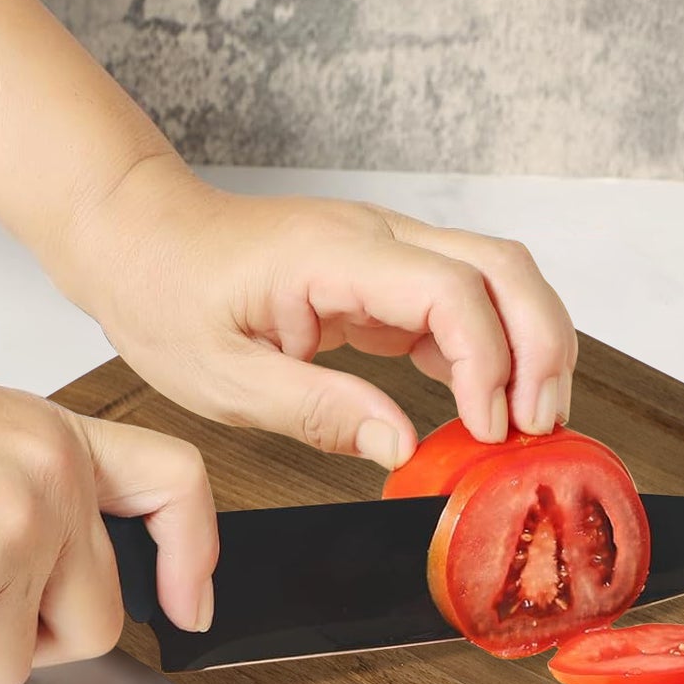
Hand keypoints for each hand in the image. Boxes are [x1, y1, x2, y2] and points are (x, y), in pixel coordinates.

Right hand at [0, 313, 217, 683]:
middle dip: (31, 641)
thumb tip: (47, 576)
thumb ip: (33, 493)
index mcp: (64, 446)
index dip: (192, 554)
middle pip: (95, 621)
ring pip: (8, 663)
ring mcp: (4, 544)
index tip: (188, 604)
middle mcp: (50, 493)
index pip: (175, 487)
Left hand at [57, 155, 578, 468]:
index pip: (450, 292)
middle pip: (503, 267)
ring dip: (530, 343)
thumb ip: (318, 411)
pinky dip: (490, 351)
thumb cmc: (166, 292)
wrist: (141, 238)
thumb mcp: (223, 376)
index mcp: (333, 254)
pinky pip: (462, 302)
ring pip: (498, 277)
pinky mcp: (385, 274)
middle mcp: (375, 237)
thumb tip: (401, 447)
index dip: (488, 361)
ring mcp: (386, 249)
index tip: (485, 428)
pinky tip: (482, 403)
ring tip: (526, 420)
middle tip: (539, 424)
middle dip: (542, 344)